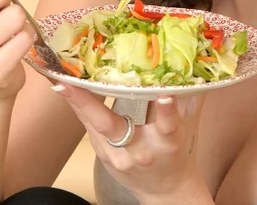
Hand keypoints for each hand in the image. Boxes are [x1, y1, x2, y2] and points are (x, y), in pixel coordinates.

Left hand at [53, 84, 210, 203]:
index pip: (169, 125)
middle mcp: (141, 149)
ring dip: (76, 103)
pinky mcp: (105, 156)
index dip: (168, 111)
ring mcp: (119, 156)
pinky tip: (65, 89)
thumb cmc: (178, 152)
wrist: (165, 192)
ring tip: (59, 82)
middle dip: (89, 105)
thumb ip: (190, 95)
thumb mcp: (188, 125)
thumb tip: (197, 64)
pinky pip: (89, 128)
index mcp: (169, 141)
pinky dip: (79, 107)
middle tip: (68, 84)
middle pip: (114, 128)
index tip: (165, 96)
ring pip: (94, 127)